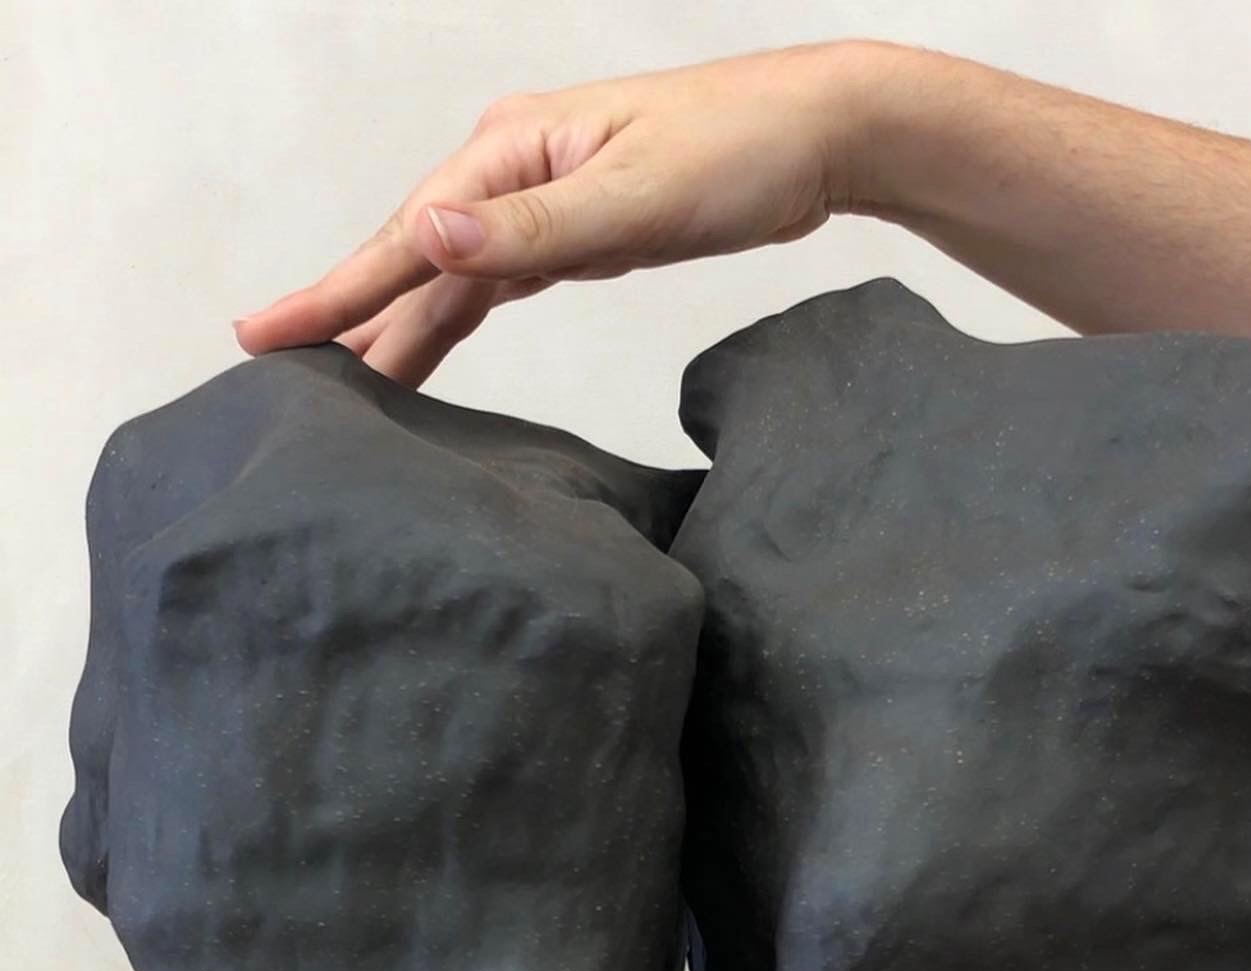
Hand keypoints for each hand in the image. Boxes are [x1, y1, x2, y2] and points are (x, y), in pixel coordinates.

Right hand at [235, 42, 876, 386]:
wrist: (818, 138)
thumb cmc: (739, 152)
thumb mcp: (636, 196)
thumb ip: (534, 230)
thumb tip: (428, 237)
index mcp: (511, 156)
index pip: (405, 240)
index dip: (335, 294)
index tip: (264, 336)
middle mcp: (511, 175)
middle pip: (411, 260)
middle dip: (348, 316)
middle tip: (278, 376)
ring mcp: (541, 203)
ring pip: (449, 279)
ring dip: (398, 328)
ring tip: (343, 384)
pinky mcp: (575, 232)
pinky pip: (493, 285)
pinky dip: (455, 318)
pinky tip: (427, 346)